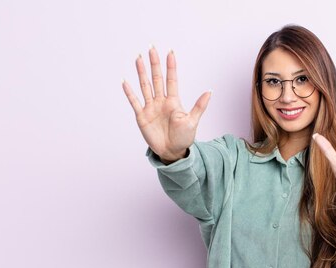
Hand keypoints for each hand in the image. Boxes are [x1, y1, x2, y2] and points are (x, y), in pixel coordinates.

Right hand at [122, 46, 211, 162]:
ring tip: (139, 58)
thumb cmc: (184, 137)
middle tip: (152, 48)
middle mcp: (161, 101)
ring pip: (145, 86)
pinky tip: (125, 82)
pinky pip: (134, 102)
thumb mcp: (193, 121)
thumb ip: (199, 106)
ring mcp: (151, 108)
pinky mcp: (142, 116)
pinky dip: (129, 92)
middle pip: (156, 78)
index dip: (171, 66)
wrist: (173, 152)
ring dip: (141, 72)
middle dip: (154, 64)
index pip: (171, 80)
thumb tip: (210, 91)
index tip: (170, 52)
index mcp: (173, 101)